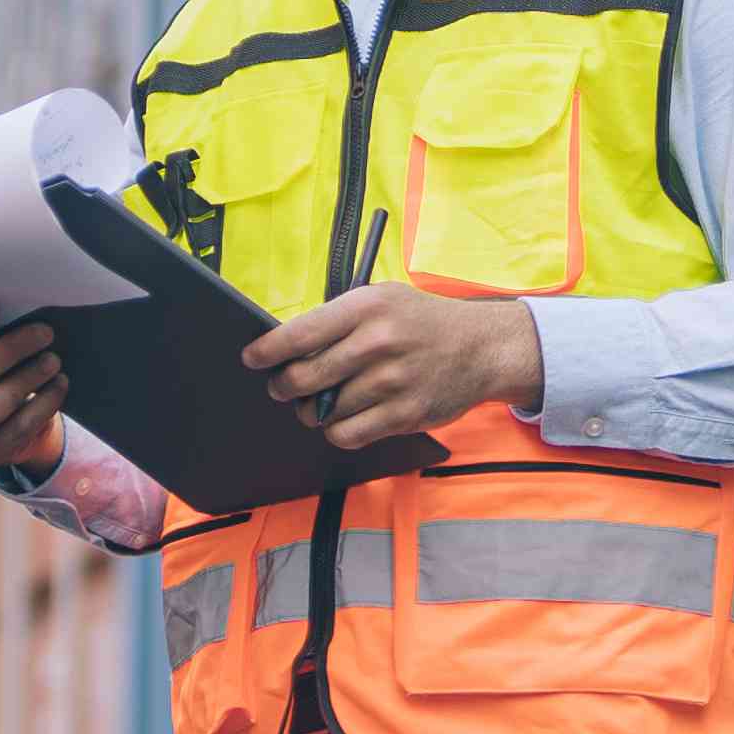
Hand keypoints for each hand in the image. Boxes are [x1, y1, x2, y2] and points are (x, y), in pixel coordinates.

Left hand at [244, 284, 542, 451]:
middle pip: (303, 378)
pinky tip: (342, 418)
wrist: (481, 347)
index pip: (299, 334)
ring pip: (323, 411)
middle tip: (283, 387)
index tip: (252, 359)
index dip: (266, 351)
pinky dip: (336, 431)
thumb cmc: (422, 321)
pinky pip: (347, 434)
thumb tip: (285, 346)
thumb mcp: (381, 298)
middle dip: (283, 387)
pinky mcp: (404, 414)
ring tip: (321, 401)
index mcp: (365, 307)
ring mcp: (392, 381)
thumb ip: (337, 318)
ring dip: (313, 411)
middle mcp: (377, 343)